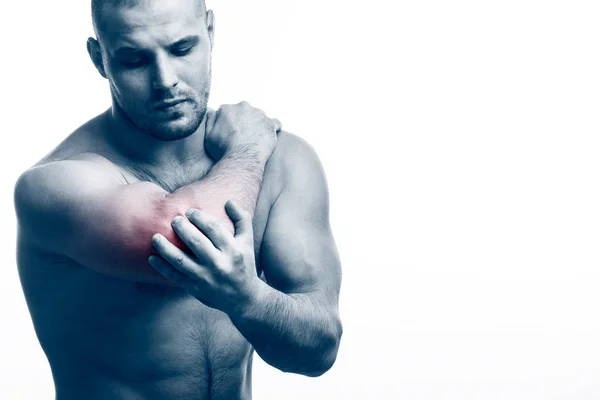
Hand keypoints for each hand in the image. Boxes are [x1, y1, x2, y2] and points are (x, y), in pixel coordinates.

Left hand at [148, 200, 263, 313]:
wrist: (243, 297)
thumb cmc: (244, 264)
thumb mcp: (247, 241)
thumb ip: (242, 219)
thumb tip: (228, 201)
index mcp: (233, 250)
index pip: (214, 228)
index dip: (199, 217)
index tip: (190, 211)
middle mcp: (219, 264)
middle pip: (196, 241)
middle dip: (181, 228)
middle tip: (174, 220)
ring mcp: (206, 277)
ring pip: (181, 260)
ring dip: (165, 248)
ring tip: (155, 237)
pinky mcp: (196, 288)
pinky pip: (175, 277)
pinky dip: (162, 268)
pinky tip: (152, 258)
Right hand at [204, 101, 280, 160]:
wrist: (242, 157)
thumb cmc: (224, 149)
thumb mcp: (208, 135)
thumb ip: (210, 120)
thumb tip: (213, 112)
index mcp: (227, 109)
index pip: (227, 112)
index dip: (228, 123)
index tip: (230, 132)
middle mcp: (243, 107)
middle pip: (243, 112)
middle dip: (243, 121)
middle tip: (242, 136)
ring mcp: (258, 114)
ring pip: (258, 116)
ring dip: (257, 124)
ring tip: (254, 138)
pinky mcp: (270, 123)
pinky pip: (274, 123)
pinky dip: (273, 128)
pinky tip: (270, 135)